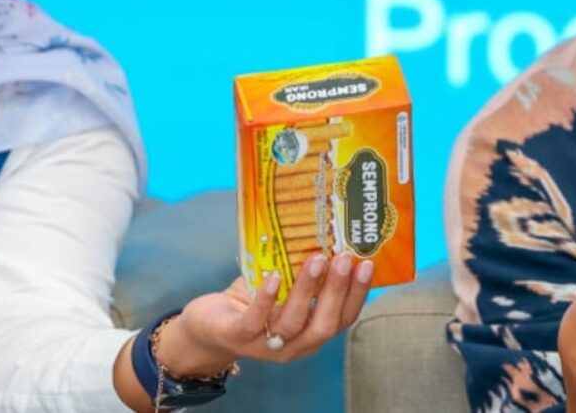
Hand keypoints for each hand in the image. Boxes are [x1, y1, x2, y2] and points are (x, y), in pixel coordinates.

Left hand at [155, 252, 374, 374]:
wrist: (207, 327)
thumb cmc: (252, 302)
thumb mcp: (283, 288)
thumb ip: (301, 271)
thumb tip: (324, 230)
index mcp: (310, 334)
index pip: (342, 319)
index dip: (357, 294)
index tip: (368, 264)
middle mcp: (294, 346)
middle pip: (324, 325)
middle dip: (338, 292)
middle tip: (346, 259)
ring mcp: (265, 345)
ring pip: (293, 323)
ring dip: (307, 290)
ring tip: (316, 260)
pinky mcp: (237, 337)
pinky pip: (255, 321)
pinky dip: (267, 300)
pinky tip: (275, 277)